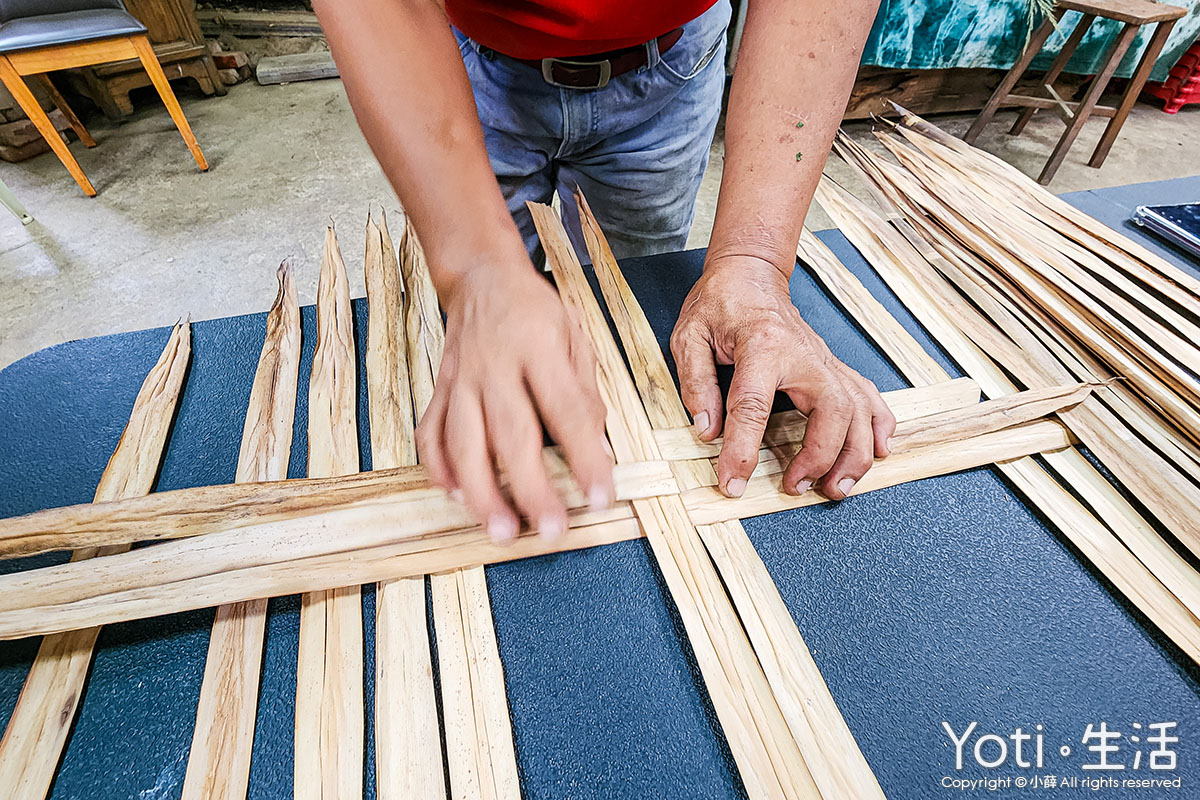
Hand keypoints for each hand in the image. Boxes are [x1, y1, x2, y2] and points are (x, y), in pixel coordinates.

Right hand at [416, 262, 613, 542]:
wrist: (481, 278)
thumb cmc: (536, 313)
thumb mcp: (576, 338)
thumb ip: (585, 393)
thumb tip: (597, 450)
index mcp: (539, 347)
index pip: (566, 410)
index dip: (585, 456)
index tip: (601, 496)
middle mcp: (495, 365)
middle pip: (510, 435)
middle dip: (531, 488)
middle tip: (551, 529)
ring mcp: (460, 380)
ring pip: (464, 443)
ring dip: (482, 492)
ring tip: (501, 530)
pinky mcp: (439, 390)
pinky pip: (431, 433)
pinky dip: (439, 469)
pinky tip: (456, 496)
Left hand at [670, 255, 894, 499]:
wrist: (751, 274)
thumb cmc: (720, 304)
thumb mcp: (690, 336)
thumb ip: (696, 383)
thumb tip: (707, 430)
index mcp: (761, 346)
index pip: (753, 406)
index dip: (742, 450)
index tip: (733, 483)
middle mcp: (803, 355)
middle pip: (830, 411)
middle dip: (820, 457)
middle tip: (797, 489)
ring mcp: (823, 361)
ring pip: (858, 410)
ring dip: (854, 454)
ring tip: (836, 488)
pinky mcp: (832, 366)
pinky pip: (868, 396)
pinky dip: (878, 425)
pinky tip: (878, 451)